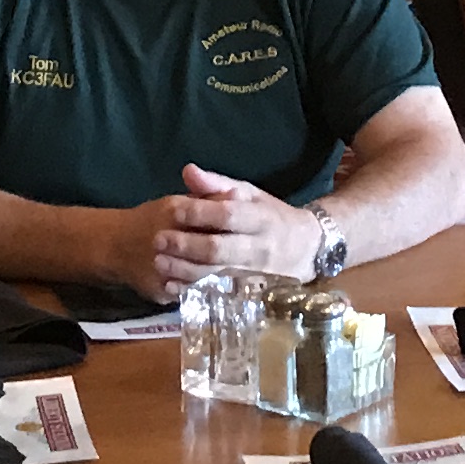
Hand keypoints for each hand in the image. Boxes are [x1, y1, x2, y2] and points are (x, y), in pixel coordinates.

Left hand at [141, 165, 315, 295]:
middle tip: (158, 240)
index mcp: (260, 218)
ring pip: (216, 274)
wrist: (306, 250)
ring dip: (185, 269)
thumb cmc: (271, 216)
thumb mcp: (251, 194)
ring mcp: (252, 273)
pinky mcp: (247, 291)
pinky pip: (216, 292)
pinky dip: (192, 289)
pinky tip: (170, 286)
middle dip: (187, 245)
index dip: (200, 212)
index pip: (229, 214)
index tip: (173, 208)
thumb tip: (188, 171)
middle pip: (220, 249)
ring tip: (158, 262)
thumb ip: (218, 184)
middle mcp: (257, 247)